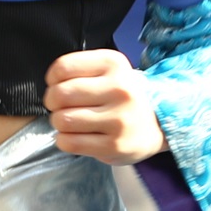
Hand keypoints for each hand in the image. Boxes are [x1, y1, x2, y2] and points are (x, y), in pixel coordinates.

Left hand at [45, 50, 165, 163]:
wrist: (160, 124)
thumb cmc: (124, 96)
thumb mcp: (110, 71)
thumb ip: (80, 70)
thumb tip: (51, 86)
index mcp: (114, 64)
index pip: (63, 67)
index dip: (52, 79)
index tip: (57, 85)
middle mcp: (120, 89)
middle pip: (60, 94)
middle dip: (52, 102)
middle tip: (60, 107)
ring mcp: (118, 119)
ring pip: (63, 120)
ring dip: (59, 123)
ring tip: (71, 122)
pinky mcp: (114, 146)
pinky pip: (69, 142)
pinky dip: (63, 140)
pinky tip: (74, 136)